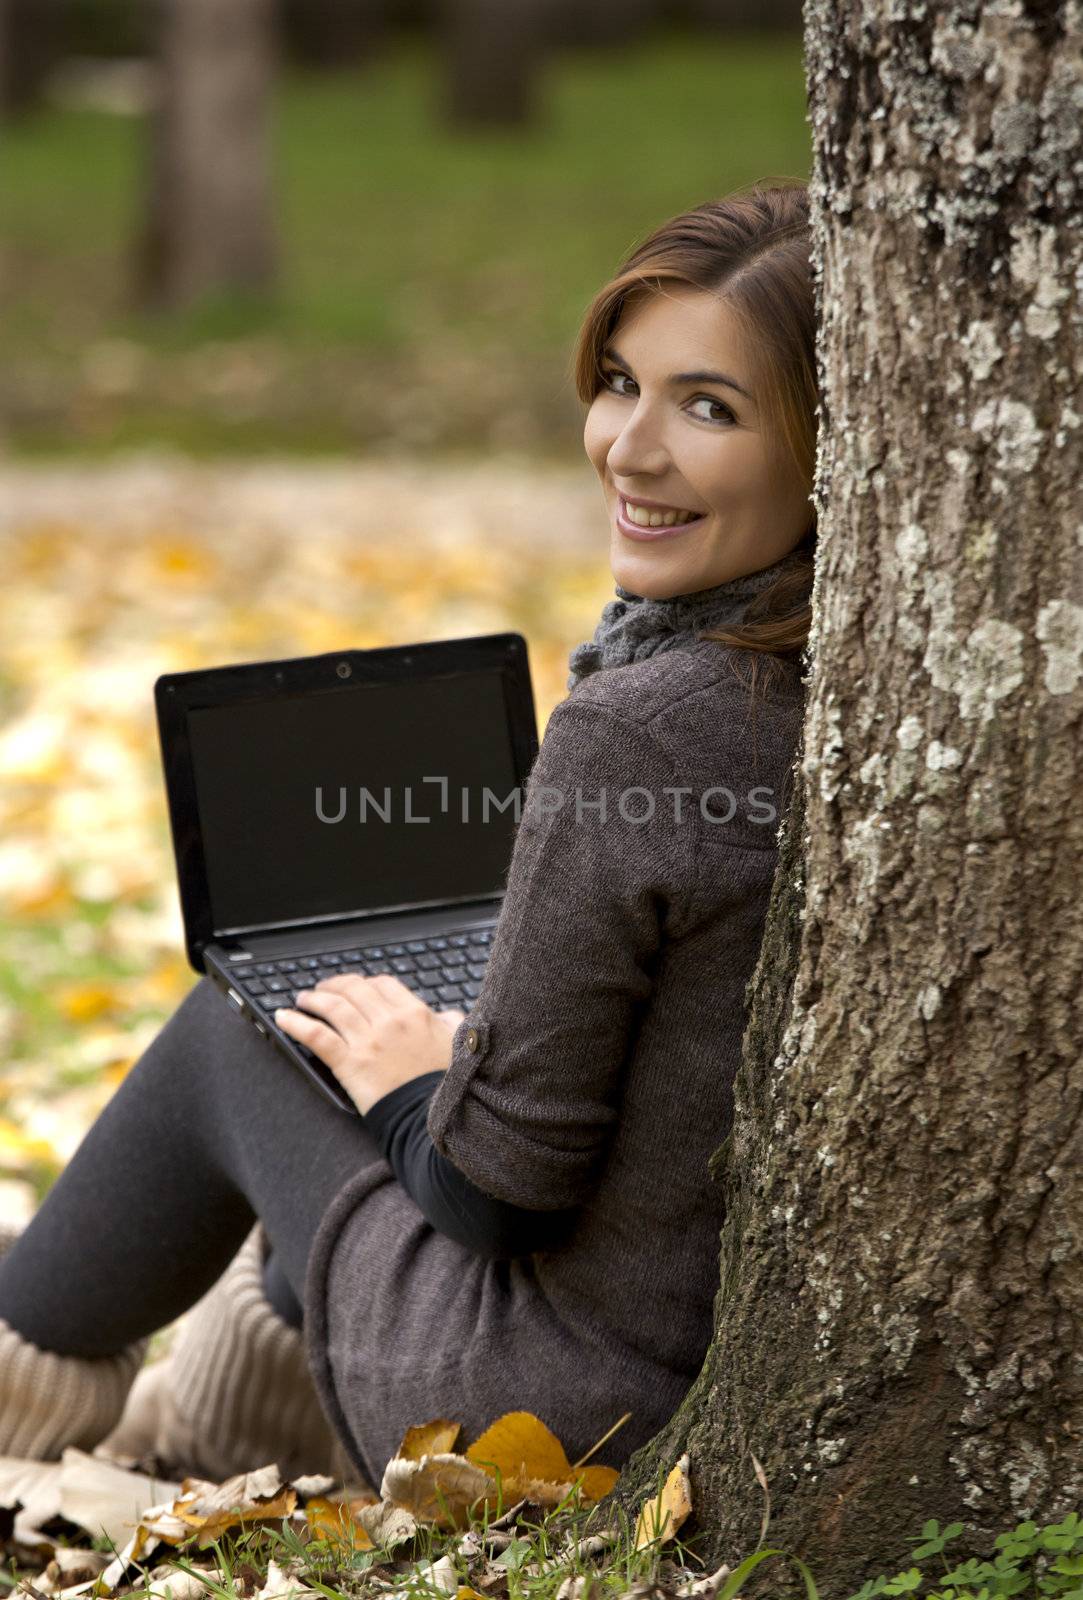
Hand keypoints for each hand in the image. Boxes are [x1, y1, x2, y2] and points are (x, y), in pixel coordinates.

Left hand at [274, 974, 466, 1114]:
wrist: (436, 1117)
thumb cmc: (448, 1084)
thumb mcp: (456, 1044)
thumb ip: (450, 1024)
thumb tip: (447, 1015)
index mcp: (415, 1013)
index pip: (382, 984)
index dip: (364, 983)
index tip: (355, 987)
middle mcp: (390, 1021)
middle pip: (354, 990)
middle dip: (334, 985)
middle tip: (322, 989)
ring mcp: (368, 1041)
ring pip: (333, 1007)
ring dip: (314, 999)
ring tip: (302, 999)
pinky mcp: (350, 1063)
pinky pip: (317, 1036)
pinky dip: (296, 1024)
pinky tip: (283, 1018)